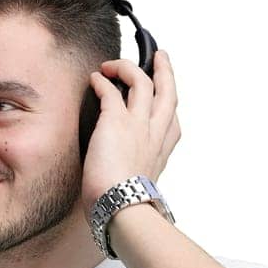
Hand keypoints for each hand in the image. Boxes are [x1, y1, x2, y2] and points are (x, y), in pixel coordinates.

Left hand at [81, 48, 180, 207]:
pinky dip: (103, 81)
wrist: (122, 209)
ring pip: (143, 82)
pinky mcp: (116, 122)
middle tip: (160, 57)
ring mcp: (138, 126)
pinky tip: (95, 78)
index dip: (168, 106)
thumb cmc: (125, 206)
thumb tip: (119, 178)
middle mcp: (154, 135)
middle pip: (168, 93)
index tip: (163, 96)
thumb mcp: (137, 188)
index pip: (172, 124)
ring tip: (113, 64)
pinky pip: (111, 90)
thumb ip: (133, 176)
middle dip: (165, 71)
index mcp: (160, 152)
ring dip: (129, 67)